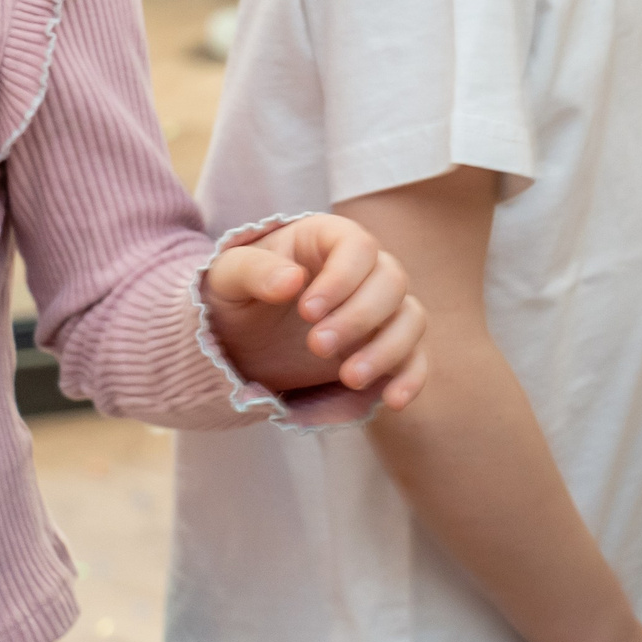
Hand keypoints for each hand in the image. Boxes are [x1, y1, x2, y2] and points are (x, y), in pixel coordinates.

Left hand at [203, 214, 428, 418]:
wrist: (237, 336)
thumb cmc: (234, 294)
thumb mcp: (227, 276)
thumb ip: (254, 271)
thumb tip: (292, 281)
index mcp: (330, 240)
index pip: (359, 247)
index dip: (343, 278)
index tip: (307, 312)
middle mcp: (366, 270)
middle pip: (392, 282)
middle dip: (360, 318)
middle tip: (316, 346)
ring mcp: (380, 311)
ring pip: (411, 319)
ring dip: (387, 349)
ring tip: (350, 378)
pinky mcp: (384, 348)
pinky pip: (414, 358)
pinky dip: (411, 378)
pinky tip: (394, 400)